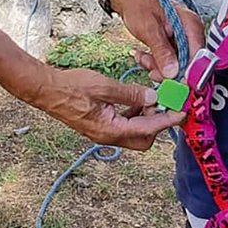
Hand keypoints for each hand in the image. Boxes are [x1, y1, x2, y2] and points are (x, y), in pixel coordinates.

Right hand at [36, 67, 182, 149]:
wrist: (46, 91)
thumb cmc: (72, 88)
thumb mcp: (105, 87)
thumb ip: (130, 93)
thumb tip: (152, 97)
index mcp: (111, 130)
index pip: (148, 129)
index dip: (167, 120)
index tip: (181, 113)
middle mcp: (108, 137)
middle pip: (143, 140)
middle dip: (157, 124)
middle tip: (162, 104)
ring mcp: (103, 133)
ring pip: (134, 133)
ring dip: (145, 118)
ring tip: (147, 97)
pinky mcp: (99, 127)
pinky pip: (123, 126)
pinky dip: (133, 115)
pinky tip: (133, 99)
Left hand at [110, 0, 203, 80]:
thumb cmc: (139, 5)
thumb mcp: (149, 29)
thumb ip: (161, 51)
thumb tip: (173, 72)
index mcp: (190, 23)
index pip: (199, 54)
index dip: (189, 71)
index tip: (175, 82)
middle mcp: (190, 33)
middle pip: (188, 63)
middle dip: (168, 70)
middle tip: (152, 71)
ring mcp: (183, 40)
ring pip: (177, 65)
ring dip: (158, 67)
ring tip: (142, 58)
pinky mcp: (174, 46)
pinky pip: (169, 62)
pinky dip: (155, 63)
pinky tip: (143, 56)